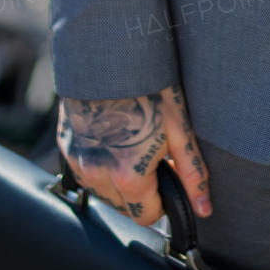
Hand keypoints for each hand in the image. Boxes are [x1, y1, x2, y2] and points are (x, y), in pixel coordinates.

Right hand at [57, 84, 210, 220]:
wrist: (110, 54)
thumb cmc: (149, 86)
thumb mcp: (179, 127)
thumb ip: (192, 173)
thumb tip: (204, 208)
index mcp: (128, 176)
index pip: (146, 216)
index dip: (161, 199)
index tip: (165, 174)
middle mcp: (98, 175)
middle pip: (124, 206)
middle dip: (140, 189)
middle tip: (150, 153)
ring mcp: (78, 161)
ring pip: (102, 191)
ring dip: (117, 179)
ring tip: (131, 140)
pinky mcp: (65, 146)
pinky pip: (85, 170)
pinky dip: (99, 163)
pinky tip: (112, 135)